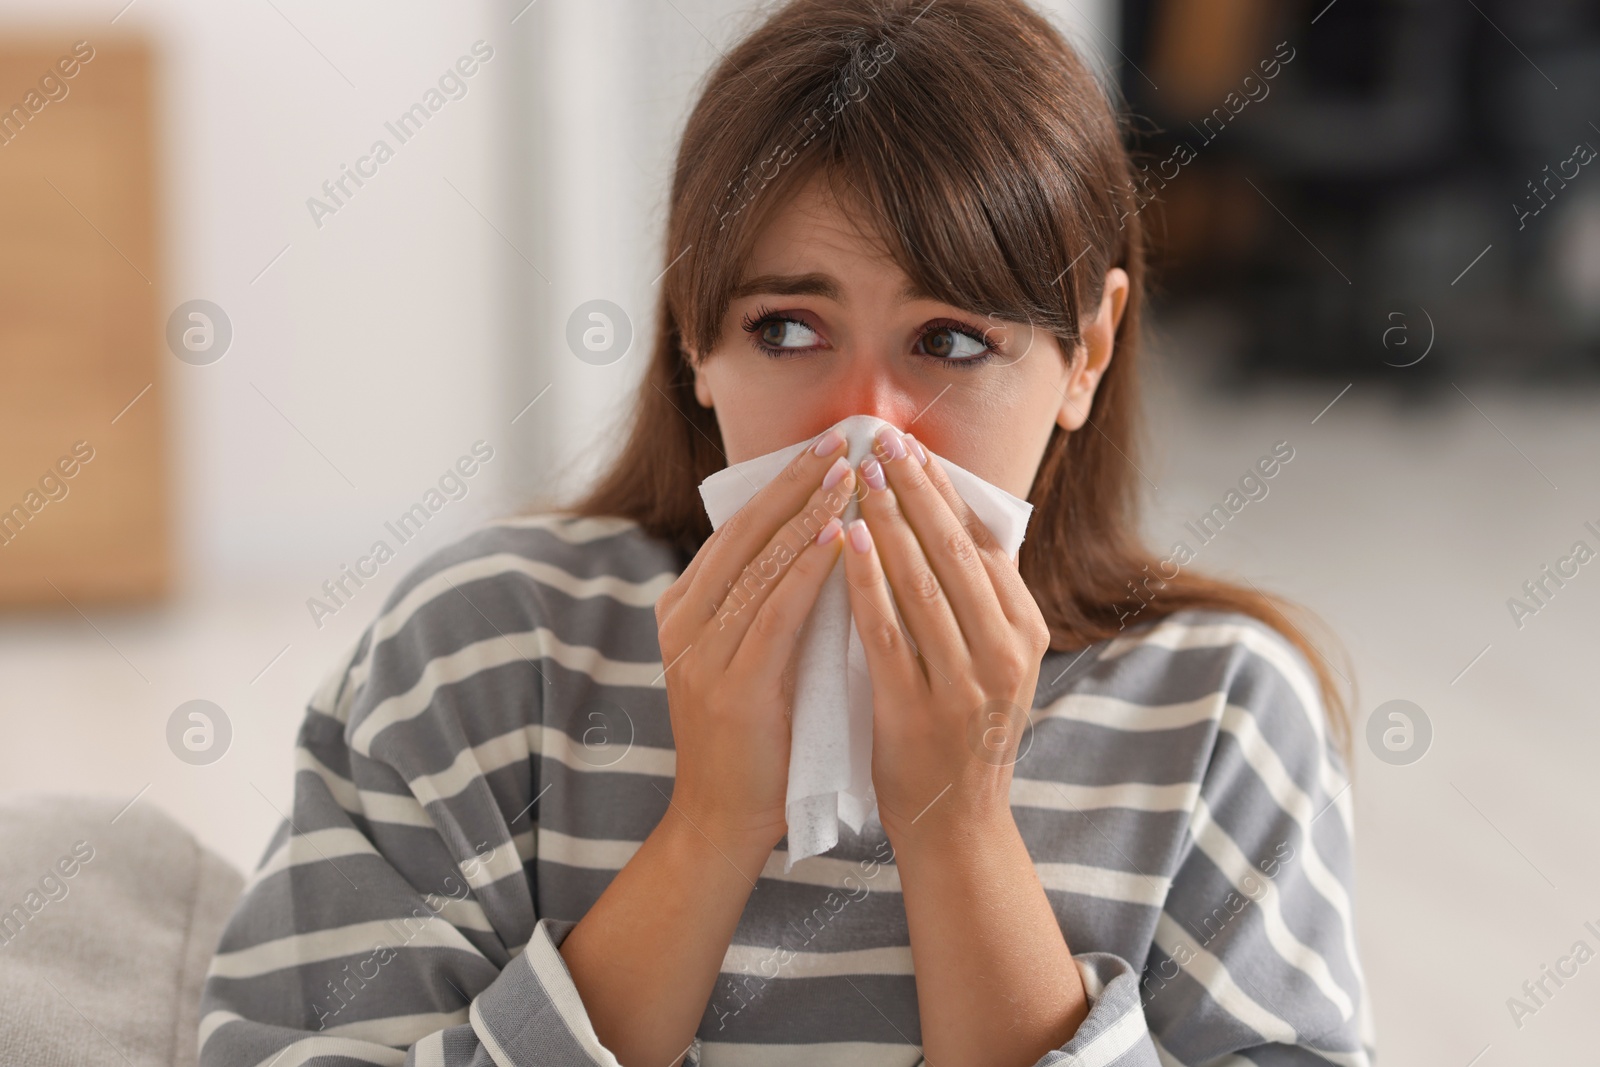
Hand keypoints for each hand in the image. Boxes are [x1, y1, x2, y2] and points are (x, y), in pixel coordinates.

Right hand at [653, 427, 856, 853]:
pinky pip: (774, 613)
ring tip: (851, 473)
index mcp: (685, 608)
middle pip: (744, 532)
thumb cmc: (755, 738)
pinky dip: (807, 572)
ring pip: (759, 564)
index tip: (827, 444)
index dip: (782, 483)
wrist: (722, 820)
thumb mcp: (750, 656)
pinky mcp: (729, 686)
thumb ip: (768, 604)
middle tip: (841, 437)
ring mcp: (700, 653)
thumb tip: (822, 539)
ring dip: (809, 513)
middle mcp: (684, 621)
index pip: (737, 529)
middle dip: (795, 480)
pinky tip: (839, 538)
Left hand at [840, 425, 1050, 851]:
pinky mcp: (917, 709)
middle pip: (955, 550)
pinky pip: (886, 628)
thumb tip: (956, 521)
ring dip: (888, 519)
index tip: (913, 448)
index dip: (946, 490)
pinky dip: (866, 578)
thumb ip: (978, 601)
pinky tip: (845, 539)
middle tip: (881, 440)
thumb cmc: (961, 733)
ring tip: (857, 474)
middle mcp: (1005, 652)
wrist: (956, 827)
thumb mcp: (990, 663)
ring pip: (922, 581)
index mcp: (1025, 633)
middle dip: (915, 489)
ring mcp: (964, 682)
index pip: (984, 543)